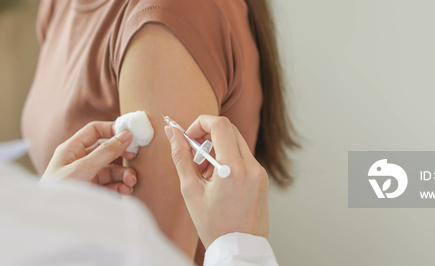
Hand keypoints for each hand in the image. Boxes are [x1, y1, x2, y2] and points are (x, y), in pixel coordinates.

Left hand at [42, 121, 137, 194]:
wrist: (50, 220)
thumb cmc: (57, 191)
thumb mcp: (82, 168)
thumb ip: (105, 152)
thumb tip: (125, 134)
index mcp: (72, 149)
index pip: (94, 131)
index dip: (112, 129)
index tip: (130, 134)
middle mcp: (79, 161)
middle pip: (107, 151)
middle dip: (122, 155)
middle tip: (134, 157)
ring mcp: (87, 177)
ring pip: (111, 170)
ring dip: (123, 174)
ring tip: (131, 182)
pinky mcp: (92, 192)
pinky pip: (111, 185)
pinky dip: (120, 187)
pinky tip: (125, 191)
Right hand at [164, 115, 269, 247]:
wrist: (238, 249)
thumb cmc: (213, 225)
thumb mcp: (190, 190)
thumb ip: (181, 157)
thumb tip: (172, 132)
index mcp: (232, 168)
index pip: (220, 124)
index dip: (201, 123)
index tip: (190, 136)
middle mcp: (251, 166)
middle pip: (229, 130)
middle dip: (208, 136)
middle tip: (194, 155)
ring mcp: (260, 172)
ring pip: (237, 143)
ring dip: (218, 148)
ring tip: (204, 173)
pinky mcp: (262, 179)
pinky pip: (244, 158)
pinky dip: (228, 159)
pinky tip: (217, 180)